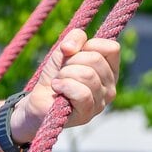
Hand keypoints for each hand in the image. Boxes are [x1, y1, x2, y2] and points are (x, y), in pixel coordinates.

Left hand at [13, 25, 119, 141]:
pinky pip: (82, 93)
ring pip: (87, 75)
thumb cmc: (55, 75)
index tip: (73, 54)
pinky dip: (64, 86)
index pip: (112, 48)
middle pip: (96, 59)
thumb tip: (70, 47)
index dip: (89, 45)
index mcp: (110, 71)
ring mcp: (101, 103)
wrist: (39, 100)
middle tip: (62, 72)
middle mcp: (110, 88)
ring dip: (64, 74)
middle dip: (71, 61)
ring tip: (58, 82)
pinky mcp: (87, 114)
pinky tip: (57, 88)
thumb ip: (75, 38)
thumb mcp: (65, 50)